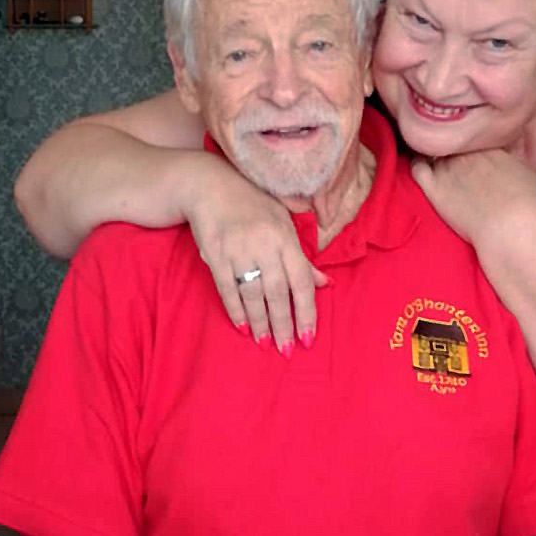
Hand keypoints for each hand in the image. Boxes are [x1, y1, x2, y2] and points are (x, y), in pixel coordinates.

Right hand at [185, 162, 326, 352]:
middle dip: (283, 324)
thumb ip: (302, 257)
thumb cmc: (253, 205)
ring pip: (252, 294)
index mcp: (285, 237)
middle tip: (287, 349)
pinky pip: (227, 288)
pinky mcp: (215, 254)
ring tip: (265, 343)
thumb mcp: (283, 223)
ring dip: (260, 322)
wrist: (210, 185)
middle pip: (277, 292)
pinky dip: (235, 310)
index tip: (308, 337)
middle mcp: (263, 244)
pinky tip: (243, 327)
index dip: (306, 312)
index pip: (301, 281)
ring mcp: (237, 249)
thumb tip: (325, 284)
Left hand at [411, 149, 535, 247]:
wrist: (509, 223)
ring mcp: (447, 167)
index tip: (470, 148)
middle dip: (451, 145)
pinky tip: (420, 165)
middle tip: (453, 154)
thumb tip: (514, 152)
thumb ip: (515, 156)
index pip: (471, 134)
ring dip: (432, 152)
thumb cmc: (526, 200)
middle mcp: (464, 150)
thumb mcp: (529, 170)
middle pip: (450, 140)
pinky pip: (416, 167)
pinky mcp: (434, 187)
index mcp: (487, 143)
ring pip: (431, 150)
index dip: (470, 140)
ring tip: (434, 157)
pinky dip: (417, 163)